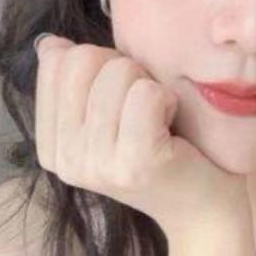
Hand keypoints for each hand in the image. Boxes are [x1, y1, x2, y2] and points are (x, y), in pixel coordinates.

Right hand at [33, 37, 248, 235]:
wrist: (205, 211)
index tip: (121, 99)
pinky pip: (146, 94)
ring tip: (160, 120)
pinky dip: (167, 98)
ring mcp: (98, 165)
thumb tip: (49, 43)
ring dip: (150, 85)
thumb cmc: (163, 152)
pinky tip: (172, 127)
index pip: (55, 64)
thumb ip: (74, 82)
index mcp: (52, 148)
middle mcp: (66, 161)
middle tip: (145, 107)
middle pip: (83, 61)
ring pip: (118, 72)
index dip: (99, 64)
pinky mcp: (136, 163)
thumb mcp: (107, 118)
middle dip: (123, 68)